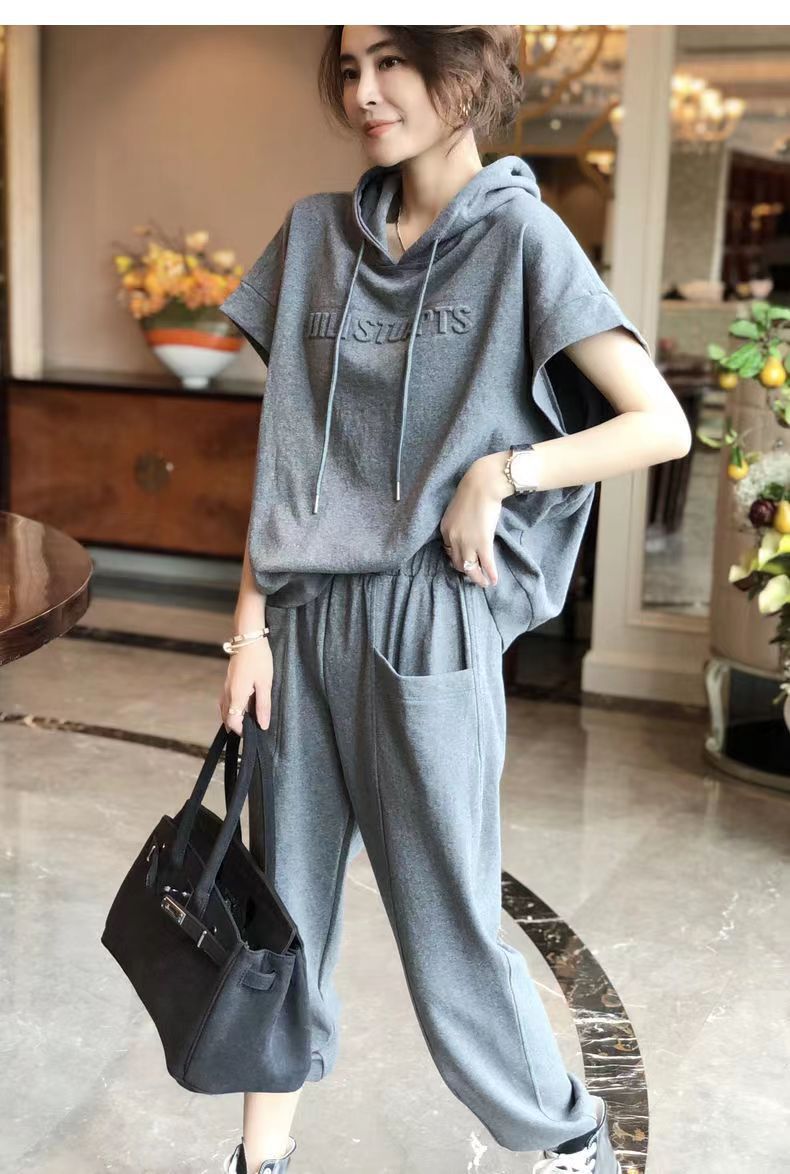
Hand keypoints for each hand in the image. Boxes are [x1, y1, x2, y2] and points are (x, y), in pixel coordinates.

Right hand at [218, 638, 272, 734]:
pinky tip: (244, 703)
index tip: (253, 733)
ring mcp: (226, 685)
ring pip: (225, 707)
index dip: (241, 731)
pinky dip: (232, 706)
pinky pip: (226, 699)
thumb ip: (263, 705)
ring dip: (233, 715)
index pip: (232, 721)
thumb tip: (262, 725)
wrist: (248, 638)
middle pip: (226, 716)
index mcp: (236, 695)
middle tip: (251, 727)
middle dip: (236, 725)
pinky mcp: (228, 679)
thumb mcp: (265, 683)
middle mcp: (228, 692)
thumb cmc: (258, 658)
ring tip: (248, 716)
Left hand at [439, 456, 504, 588]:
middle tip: (475, 577)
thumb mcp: (458, 510)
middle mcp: (453, 539)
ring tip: (485, 583)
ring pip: (470, 568)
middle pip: (458, 563)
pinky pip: (485, 563)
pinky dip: (490, 574)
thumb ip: (459, 523)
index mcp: (445, 530)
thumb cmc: (473, 492)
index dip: (457, 560)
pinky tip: (494, 580)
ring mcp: (467, 542)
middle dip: (466, 572)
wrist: (482, 485)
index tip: (465, 564)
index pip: (449, 552)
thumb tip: (468, 532)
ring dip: (478, 578)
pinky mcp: (482, 542)